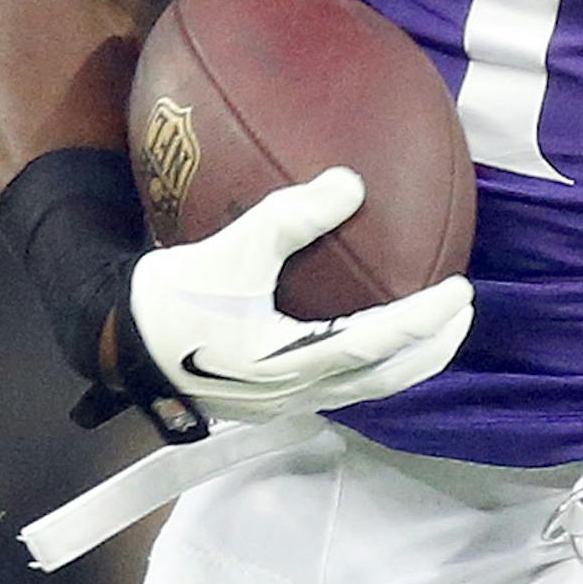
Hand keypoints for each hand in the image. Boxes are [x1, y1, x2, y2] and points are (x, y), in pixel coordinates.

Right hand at [127, 167, 471, 423]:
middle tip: (464, 312)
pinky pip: (339, 383)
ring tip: (435, 328)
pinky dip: (372, 361)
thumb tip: (352, 182)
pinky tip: (375, 334)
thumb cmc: (173, 297)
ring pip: (366, 388)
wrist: (118, 341)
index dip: (427, 320)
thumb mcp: (232, 250)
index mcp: (291, 362)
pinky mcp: (271, 398)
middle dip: (432, 349)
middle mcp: (296, 392)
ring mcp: (284, 401)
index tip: (461, 290)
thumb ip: (291, 217)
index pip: (381, 342)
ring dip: (407, 360)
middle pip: (386, 379)